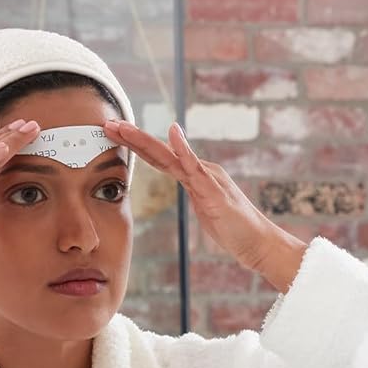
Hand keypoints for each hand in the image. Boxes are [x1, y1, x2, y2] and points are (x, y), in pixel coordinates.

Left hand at [104, 119, 306, 291]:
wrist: (259, 243)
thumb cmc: (235, 230)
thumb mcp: (208, 210)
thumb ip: (197, 194)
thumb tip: (189, 187)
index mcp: (196, 177)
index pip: (161, 158)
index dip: (136, 146)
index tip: (114, 135)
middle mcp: (201, 171)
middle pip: (161, 152)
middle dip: (133, 137)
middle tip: (108, 124)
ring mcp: (208, 179)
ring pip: (171, 156)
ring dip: (146, 141)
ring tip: (125, 128)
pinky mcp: (214, 190)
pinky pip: (195, 167)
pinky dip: (183, 149)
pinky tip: (173, 133)